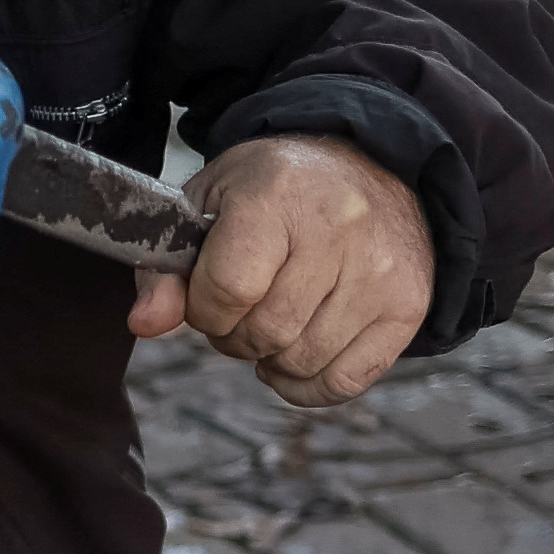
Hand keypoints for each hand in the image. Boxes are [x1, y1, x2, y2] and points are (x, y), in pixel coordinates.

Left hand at [126, 133, 434, 407]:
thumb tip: (145, 324)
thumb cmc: (275, 190)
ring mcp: (380, 271)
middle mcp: (338, 229)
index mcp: (277, 195)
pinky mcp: (408, 305)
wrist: (371, 167)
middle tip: (240, 311)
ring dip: (271, 359)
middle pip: (265, 332)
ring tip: (272, 322)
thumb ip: (165, 268)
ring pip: (302, 361)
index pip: (228, 290)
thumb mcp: (208, 205)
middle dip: (235, 336)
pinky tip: (296, 357)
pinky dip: (308, 385)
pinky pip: (345, 382)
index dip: (203, 310)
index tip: (208, 298)